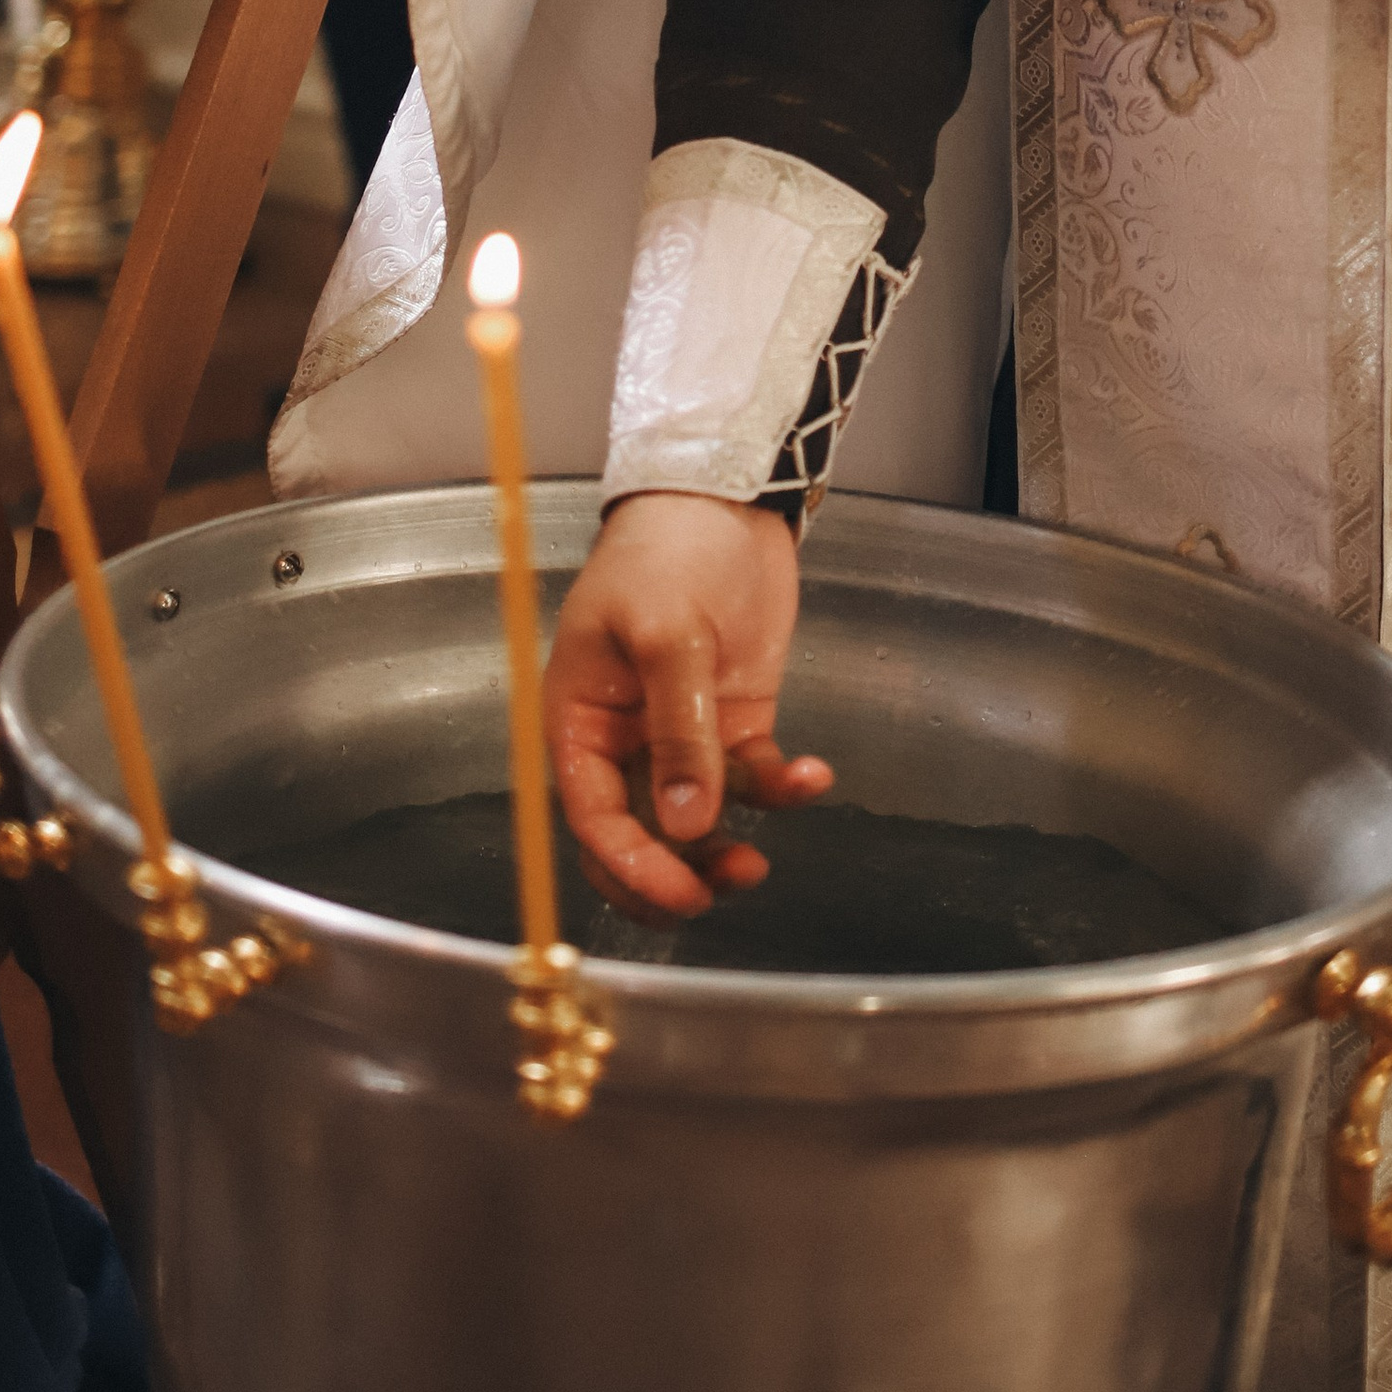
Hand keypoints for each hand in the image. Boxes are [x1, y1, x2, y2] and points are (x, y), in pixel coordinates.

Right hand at [544, 491, 831, 919]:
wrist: (727, 498)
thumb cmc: (669, 550)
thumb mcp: (667, 634)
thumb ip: (678, 731)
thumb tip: (685, 823)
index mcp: (579, 718)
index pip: (592, 816)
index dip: (629, 864)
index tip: (678, 892)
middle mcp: (624, 739)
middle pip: (635, 836)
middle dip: (672, 876)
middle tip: (717, 891)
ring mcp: (680, 735)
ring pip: (695, 823)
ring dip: (725, 849)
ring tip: (761, 862)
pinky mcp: (733, 724)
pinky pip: (752, 780)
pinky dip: (781, 793)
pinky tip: (812, 777)